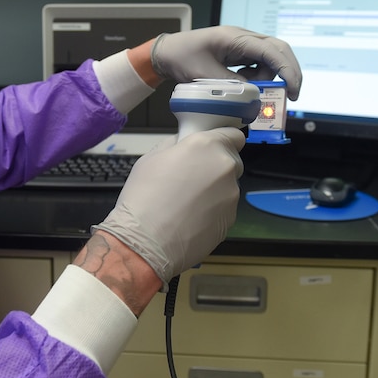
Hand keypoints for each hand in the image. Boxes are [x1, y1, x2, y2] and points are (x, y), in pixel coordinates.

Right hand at [93, 127, 245, 284]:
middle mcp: (226, 168)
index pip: (233, 135)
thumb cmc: (144, 196)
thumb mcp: (151, 158)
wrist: (146, 242)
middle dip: (215, 166)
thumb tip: (185, 145)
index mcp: (207, 146)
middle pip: (231, 161)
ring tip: (186, 204)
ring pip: (227, 187)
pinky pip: (224, 209)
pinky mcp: (230, 220)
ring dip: (214, 191)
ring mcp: (231, 196)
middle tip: (191, 178)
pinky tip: (190, 220)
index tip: (210, 149)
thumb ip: (176, 145)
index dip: (222, 140)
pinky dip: (212, 212)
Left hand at [150, 26, 302, 100]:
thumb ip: (232, 85)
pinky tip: (243, 82)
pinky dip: (258, 76)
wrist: (167, 52)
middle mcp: (243, 38)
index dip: (287, 70)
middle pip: (279, 50)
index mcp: (235, 38)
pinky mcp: (240, 53)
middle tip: (290, 94)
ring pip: (270, 59)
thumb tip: (254, 94)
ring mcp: (243, 44)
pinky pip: (259, 63)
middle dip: (289, 72)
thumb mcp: (205, 75)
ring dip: (267, 77)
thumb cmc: (182, 57)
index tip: (292, 90)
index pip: (271, 51)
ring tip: (248, 87)